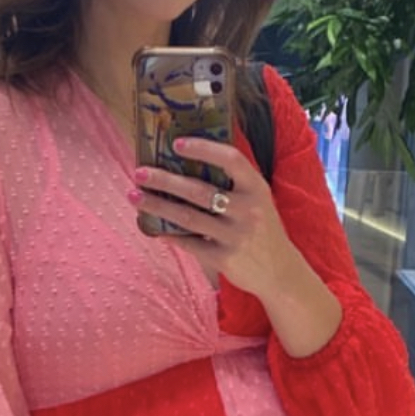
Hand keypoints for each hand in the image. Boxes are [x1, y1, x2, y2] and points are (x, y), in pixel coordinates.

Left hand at [132, 139, 299, 301]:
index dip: (204, 149)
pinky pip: (190, 243)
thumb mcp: (257, 200)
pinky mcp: (224, 259)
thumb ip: (232, 183)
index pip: (231, 160)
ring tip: (135, 196)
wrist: (279, 271)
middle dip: (165, 181)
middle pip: (199, 190)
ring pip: (188, 217)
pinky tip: (152, 228)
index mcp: (256, 188)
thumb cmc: (260, 228)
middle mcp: (247, 210)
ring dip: (158, 206)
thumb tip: (186, 163)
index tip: (176, 143)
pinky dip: (169, 235)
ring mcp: (235, 236)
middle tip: (140, 172)